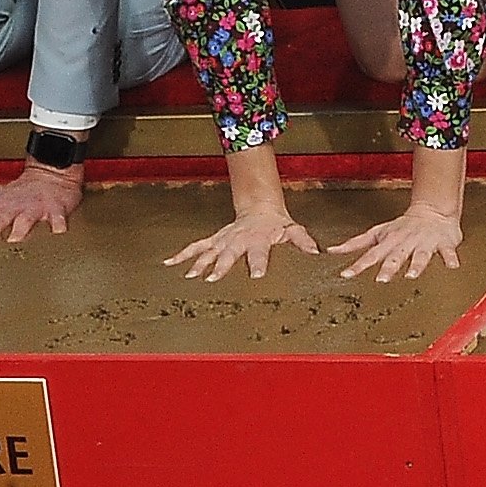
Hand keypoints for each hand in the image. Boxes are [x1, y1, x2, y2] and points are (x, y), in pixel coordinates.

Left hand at [0, 162, 84, 244]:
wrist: (50, 173)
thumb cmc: (19, 191)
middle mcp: (12, 207)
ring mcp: (33, 208)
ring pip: (24, 219)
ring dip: (18, 230)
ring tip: (14, 242)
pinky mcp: (54, 210)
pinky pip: (57, 219)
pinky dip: (58, 226)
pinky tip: (59, 235)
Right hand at [167, 205, 320, 281]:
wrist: (260, 208)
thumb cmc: (277, 224)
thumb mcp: (293, 230)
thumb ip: (303, 241)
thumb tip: (316, 252)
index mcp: (259, 239)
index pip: (259, 252)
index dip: (258, 263)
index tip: (256, 275)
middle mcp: (238, 240)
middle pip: (229, 253)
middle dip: (221, 265)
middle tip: (212, 278)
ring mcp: (224, 240)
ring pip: (209, 251)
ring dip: (199, 263)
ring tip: (190, 275)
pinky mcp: (215, 240)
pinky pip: (196, 247)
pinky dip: (182, 255)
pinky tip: (169, 263)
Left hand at [332, 202, 464, 282]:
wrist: (432, 212)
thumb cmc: (402, 227)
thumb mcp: (377, 233)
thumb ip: (355, 243)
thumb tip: (331, 251)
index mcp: (389, 241)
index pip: (370, 255)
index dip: (358, 265)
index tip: (346, 275)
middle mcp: (405, 243)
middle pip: (396, 256)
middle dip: (389, 267)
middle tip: (381, 280)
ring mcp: (424, 243)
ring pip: (420, 255)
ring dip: (416, 265)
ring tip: (412, 275)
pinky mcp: (444, 244)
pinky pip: (448, 252)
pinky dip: (450, 258)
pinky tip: (452, 266)